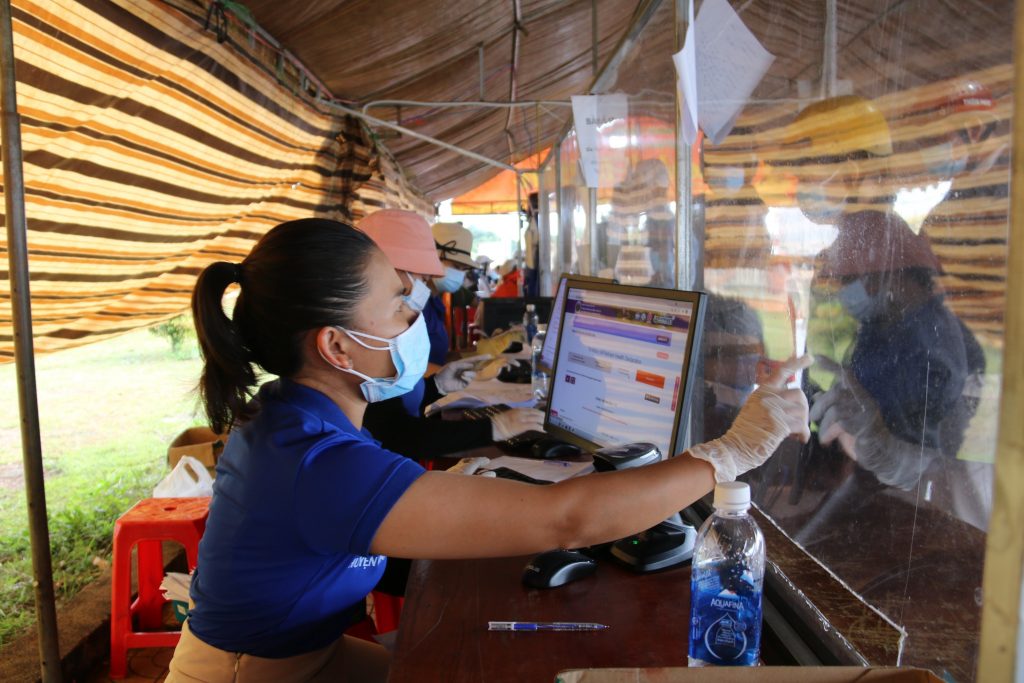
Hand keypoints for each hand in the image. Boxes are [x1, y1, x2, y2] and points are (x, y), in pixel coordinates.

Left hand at [434, 354, 491, 393]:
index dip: (481, 358)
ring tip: (462, 374)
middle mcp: (466, 369)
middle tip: (490, 361)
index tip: (489, 355)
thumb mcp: (453, 365)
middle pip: (477, 366)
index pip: (474, 360)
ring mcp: (467, 377)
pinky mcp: (466, 383)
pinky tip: (461, 377)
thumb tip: (472, 365)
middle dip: (483, 364)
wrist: (440, 383)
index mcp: (463, 364)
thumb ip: (463, 365)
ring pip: (474, 373)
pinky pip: (470, 379)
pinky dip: (467, 377)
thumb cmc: (445, 372)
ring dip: (470, 373)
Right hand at [490, 408, 544, 440]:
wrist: (493, 427)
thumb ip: (518, 416)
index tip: (545, 415)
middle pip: (536, 412)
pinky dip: (541, 428)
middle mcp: (521, 412)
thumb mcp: (510, 416)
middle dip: (544, 416)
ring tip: (549, 425)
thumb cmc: (499, 424)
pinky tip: (545, 430)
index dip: (540, 412)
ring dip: (544, 422)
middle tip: (550, 420)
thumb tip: (525, 420)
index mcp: (518, 409)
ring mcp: (522, 418)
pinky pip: (534, 425)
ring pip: (537, 418)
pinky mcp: (522, 425)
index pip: (532, 409)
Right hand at [689, 354, 811, 481]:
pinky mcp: (779, 425)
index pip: (780, 371)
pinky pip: (801, 425)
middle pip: (799, 394)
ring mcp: (773, 410)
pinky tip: (798, 440)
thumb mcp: (755, 408)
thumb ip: (771, 401)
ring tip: (793, 434)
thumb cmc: (746, 432)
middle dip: (802, 410)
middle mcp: (768, 397)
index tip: (810, 357)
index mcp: (762, 391)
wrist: (734, 447)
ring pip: (802, 411)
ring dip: (802, 424)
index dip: (796, 363)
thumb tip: (792, 403)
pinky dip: (803, 434)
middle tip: (796, 424)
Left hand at [809, 362, 935, 489]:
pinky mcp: (863, 426)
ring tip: (822, 435)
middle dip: (819, 405)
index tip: (817, 357)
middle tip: (813, 418)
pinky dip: (828, 433)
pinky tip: (827, 441)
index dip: (832, 366)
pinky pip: (839, 424)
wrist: (883, 457)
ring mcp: (866, 413)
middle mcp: (865, 400)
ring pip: (835, 409)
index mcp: (861, 396)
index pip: (846, 375)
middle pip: (835, 393)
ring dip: (824, 423)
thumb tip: (816, 395)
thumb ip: (834, 407)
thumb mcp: (846, 420)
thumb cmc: (862, 438)